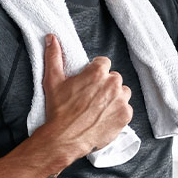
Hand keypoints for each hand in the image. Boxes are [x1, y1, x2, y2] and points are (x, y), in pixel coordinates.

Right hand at [37, 35, 132, 162]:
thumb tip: (51, 38)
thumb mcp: (53, 81)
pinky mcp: (125, 115)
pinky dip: (118, 112)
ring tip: (99, 107)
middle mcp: (112, 84)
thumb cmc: (59, 110)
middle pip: (114, 78)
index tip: (88, 82)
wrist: (65, 138)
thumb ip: (54, 56)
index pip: (103, 63)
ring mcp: (121, 100)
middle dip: (105, 85)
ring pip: (122, 92)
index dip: (95, 72)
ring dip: (114, 97)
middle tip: (91, 97)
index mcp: (97, 72)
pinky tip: (104, 117)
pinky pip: (126, 108)